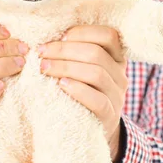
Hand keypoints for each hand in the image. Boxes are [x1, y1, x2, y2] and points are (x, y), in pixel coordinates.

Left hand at [38, 25, 128, 162]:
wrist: (89, 129)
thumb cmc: (79, 92)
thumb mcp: (82, 70)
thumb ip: (74, 53)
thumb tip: (47, 35)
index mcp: (116, 58)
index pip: (108, 35)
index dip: (83, 32)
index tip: (59, 36)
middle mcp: (120, 75)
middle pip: (97, 53)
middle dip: (65, 50)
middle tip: (41, 52)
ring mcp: (117, 96)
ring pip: (97, 74)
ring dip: (66, 67)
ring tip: (44, 68)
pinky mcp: (110, 116)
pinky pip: (98, 100)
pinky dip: (78, 90)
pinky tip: (61, 85)